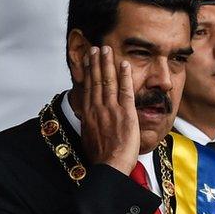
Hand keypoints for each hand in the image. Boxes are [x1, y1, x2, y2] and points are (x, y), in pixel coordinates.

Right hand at [79, 46, 139, 174]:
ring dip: (107, 63)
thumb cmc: (102, 158)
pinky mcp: (125, 113)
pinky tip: (124, 64)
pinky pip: (125, 90)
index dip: (89, 72)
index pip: (88, 88)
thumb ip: (91, 126)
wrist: (109, 166)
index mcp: (89, 114)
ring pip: (108, 81)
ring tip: (106, 49)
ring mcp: (111, 110)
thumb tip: (90, 122)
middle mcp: (97, 108)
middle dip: (97, 62)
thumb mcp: (90, 138)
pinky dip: (124, 76)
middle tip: (97, 47)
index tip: (89, 60)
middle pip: (96, 80)